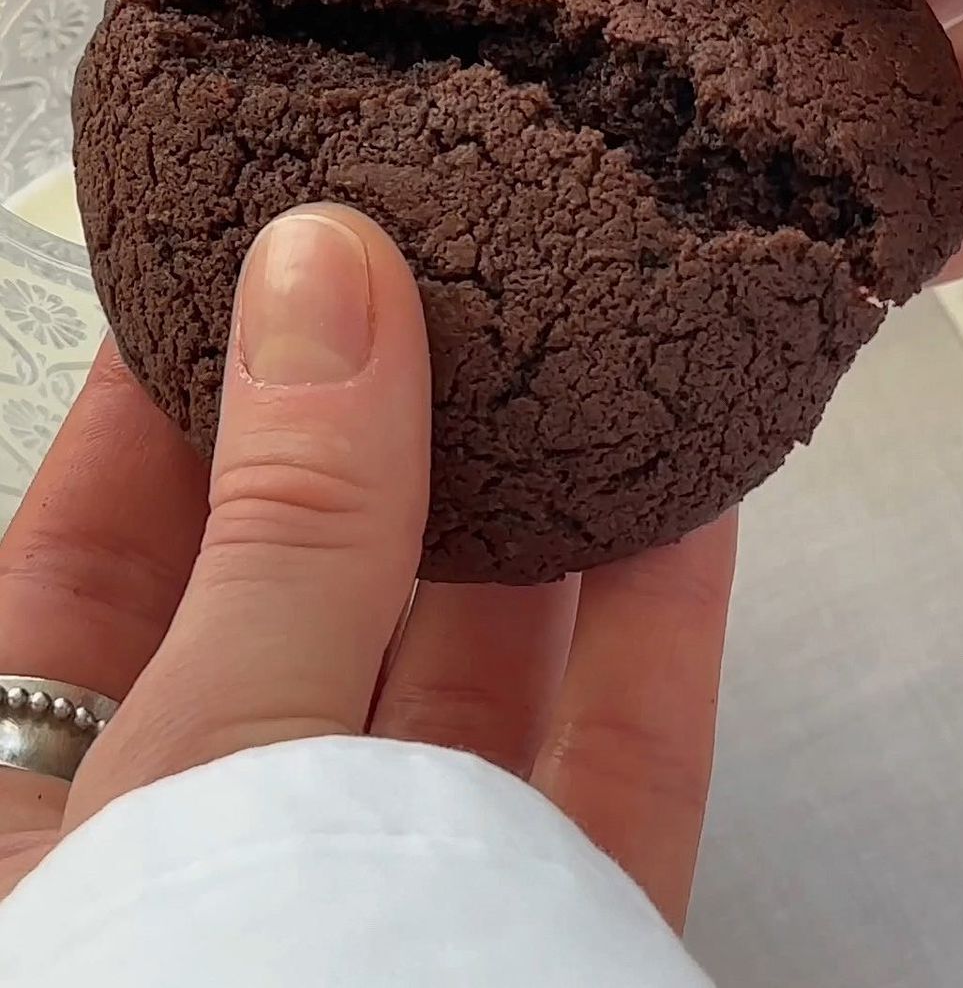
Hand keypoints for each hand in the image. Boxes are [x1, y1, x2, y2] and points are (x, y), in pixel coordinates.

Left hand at [0, 205, 734, 929]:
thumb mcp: (218, 754)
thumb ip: (290, 523)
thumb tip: (324, 278)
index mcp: (50, 825)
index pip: (88, 563)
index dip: (163, 399)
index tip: (243, 257)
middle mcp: (215, 862)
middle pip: (299, 605)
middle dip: (377, 438)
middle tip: (435, 271)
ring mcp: (387, 903)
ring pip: (466, 682)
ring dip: (533, 519)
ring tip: (576, 349)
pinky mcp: (541, 941)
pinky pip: (610, 773)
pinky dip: (653, 637)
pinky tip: (687, 505)